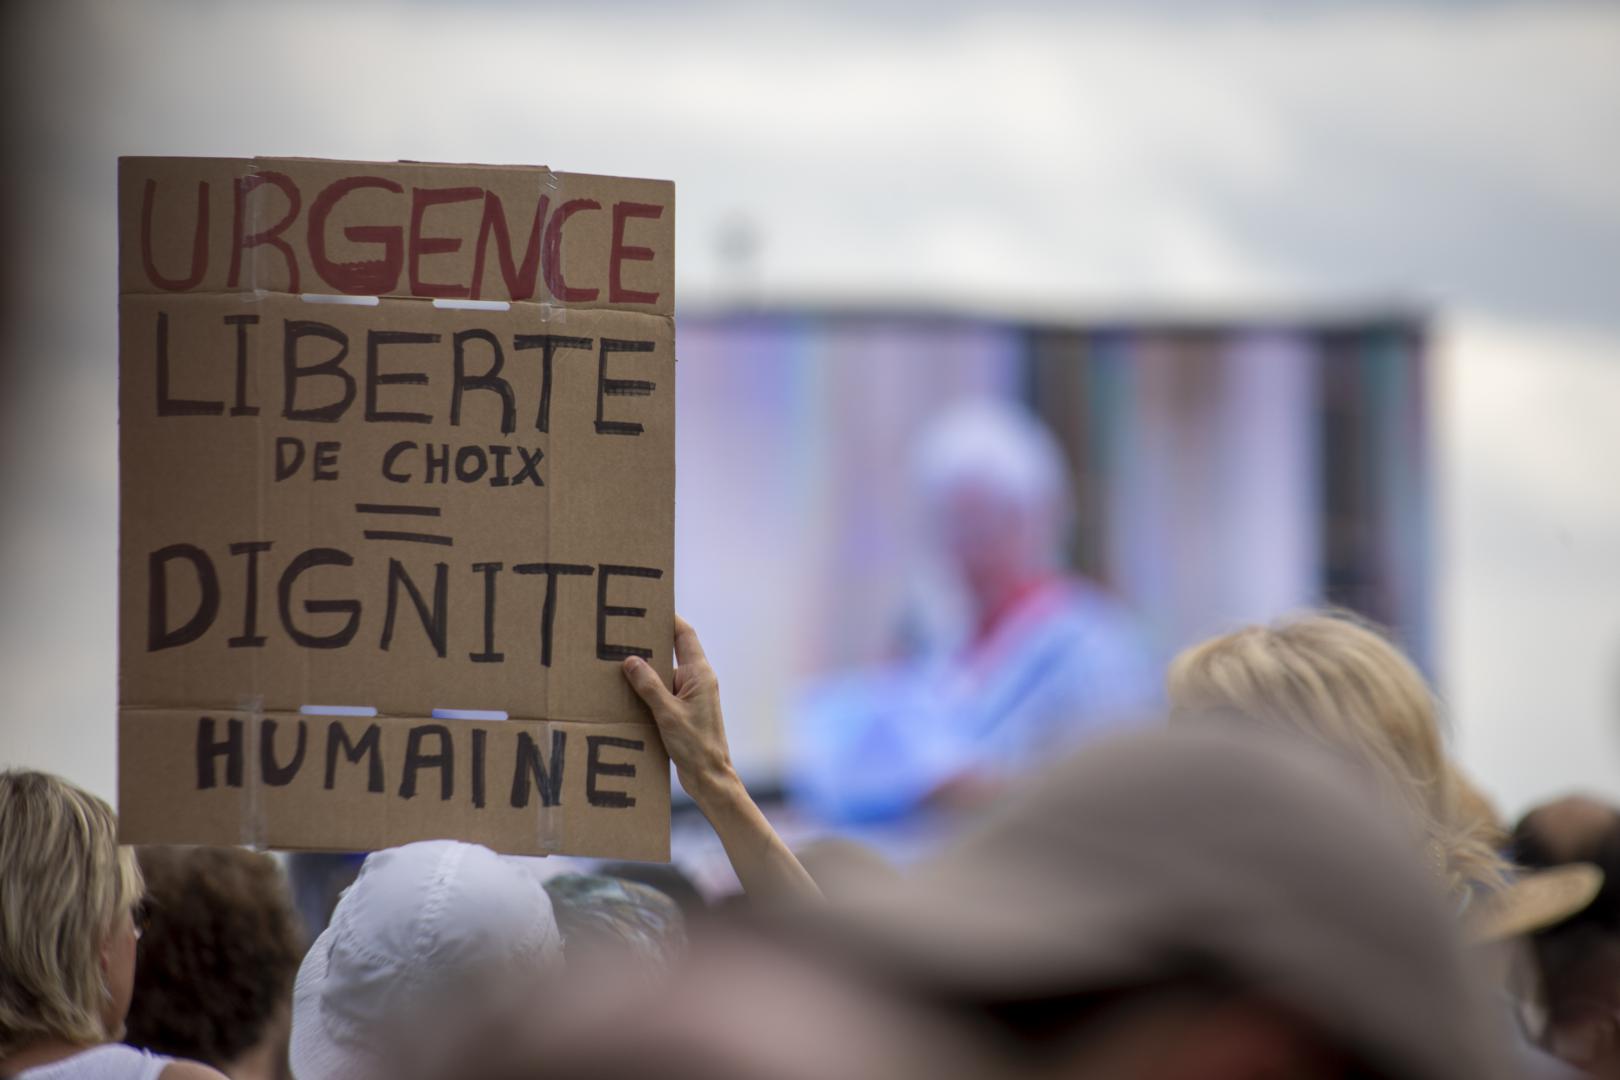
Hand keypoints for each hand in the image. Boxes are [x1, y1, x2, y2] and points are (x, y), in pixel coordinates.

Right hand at [622, 616, 735, 802]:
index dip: (669, 618)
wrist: (709, 776)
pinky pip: (663, 691)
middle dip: (649, 644)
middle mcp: (698, 680)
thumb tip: (631, 660)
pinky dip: (647, 690)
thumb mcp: (667, 713)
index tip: (650, 605)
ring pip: (665, 673)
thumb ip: (649, 685)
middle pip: (672, 651)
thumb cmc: (695, 745)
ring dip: (645, 671)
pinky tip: (626, 693)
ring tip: (617, 663)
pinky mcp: (684, 710)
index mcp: (700, 674)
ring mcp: (692, 695)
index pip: (685, 635)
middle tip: (623, 633)